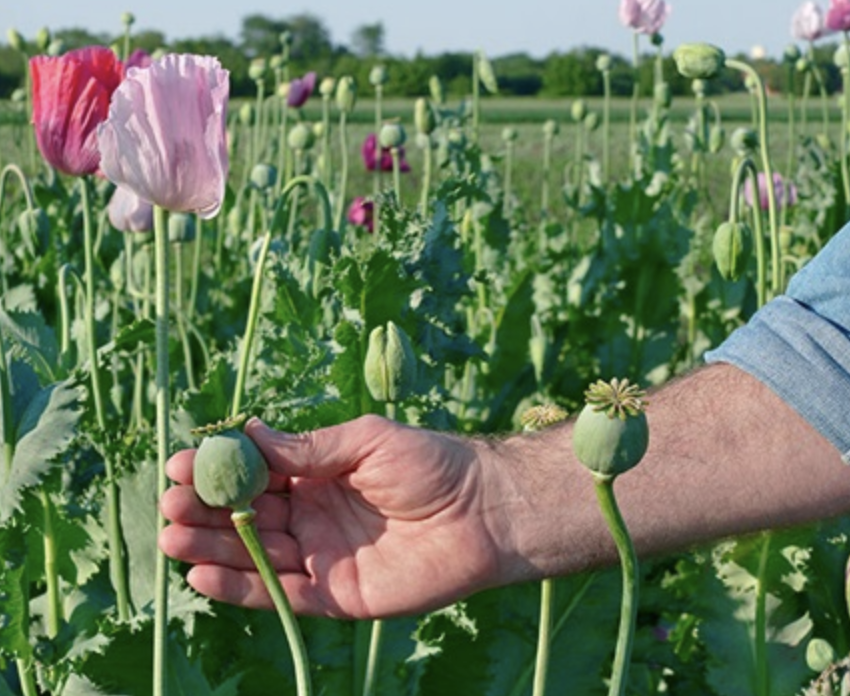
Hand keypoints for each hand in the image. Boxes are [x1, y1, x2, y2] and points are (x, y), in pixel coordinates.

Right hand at [159, 415, 507, 617]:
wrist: (484, 512)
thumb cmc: (431, 464)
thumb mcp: (366, 441)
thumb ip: (309, 447)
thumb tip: (249, 433)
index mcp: (317, 474)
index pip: (255, 474)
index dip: (218, 471)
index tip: (179, 464)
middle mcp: (311, 515)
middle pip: (246, 516)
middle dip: (205, 510)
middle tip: (168, 504)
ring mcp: (321, 556)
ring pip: (254, 555)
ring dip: (211, 548)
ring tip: (172, 536)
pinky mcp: (334, 595)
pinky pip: (279, 595)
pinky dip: (241, 588)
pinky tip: (203, 576)